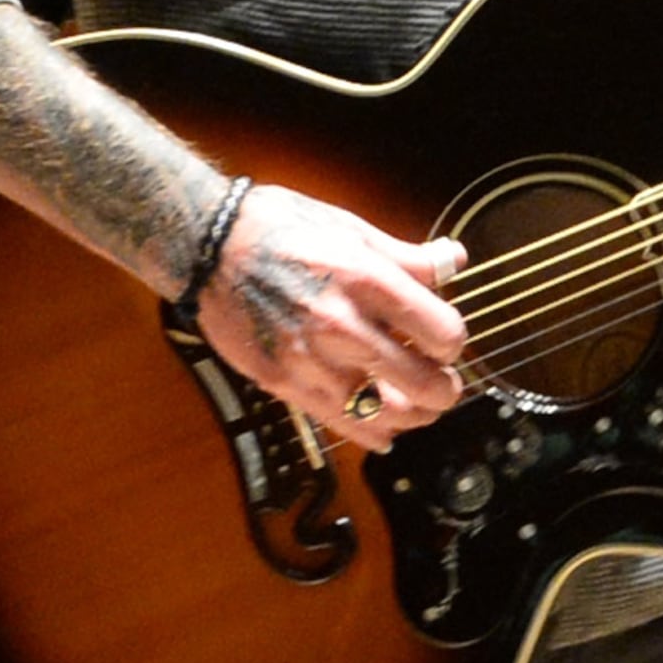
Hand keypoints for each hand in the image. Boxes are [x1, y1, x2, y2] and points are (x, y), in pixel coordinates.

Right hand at [195, 182, 470, 449]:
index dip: (453, 343)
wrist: (208, 248)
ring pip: (388, 417)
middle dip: (445, 389)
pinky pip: (344, 427)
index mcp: (365, 280)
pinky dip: (374, 434)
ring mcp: (312, 361)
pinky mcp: (285, 384)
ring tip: (415, 404)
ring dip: (414, 417)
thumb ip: (408, 256)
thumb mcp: (350, 227)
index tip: (444, 341)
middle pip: (424, 385)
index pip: (442, 334)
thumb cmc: (278, 230)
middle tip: (443, 383)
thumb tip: (455, 260)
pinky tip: (382, 427)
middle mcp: (342, 326)